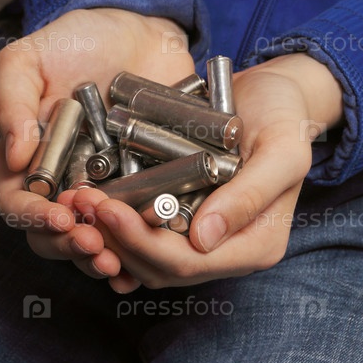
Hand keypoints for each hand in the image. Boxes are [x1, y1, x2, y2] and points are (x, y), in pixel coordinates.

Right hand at [0, 8, 193, 278]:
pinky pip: (144, 226)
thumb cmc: (75, 40)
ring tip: (124, 264)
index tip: (60, 217)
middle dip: (75, 247)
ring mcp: (109, 190)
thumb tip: (12, 157)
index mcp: (30, 163)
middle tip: (98, 249)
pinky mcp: (148, 187)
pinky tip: (155, 259)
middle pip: (59, 234)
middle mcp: (67, 184)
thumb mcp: (28, 60)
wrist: (138, 28)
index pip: (18, 204)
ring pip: (101, 240)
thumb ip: (11, 103)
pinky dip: (147, 247)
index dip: (35, 219)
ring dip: (109, 258)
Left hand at [73, 53, 343, 291]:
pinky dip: (113, 222)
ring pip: (143, 257)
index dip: (144, 244)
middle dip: (116, 239)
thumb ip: (251, 195)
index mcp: (256, 246)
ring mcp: (201, 237)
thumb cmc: (285, 118)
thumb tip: (205, 240)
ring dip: (106, 234)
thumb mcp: (283, 150)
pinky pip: (141, 234)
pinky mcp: (180, 219)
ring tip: (77, 200)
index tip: (109, 208)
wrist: (274, 95)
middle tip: (83, 201)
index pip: (191, 265)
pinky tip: (88, 198)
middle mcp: (227, 252)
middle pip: (160, 268)